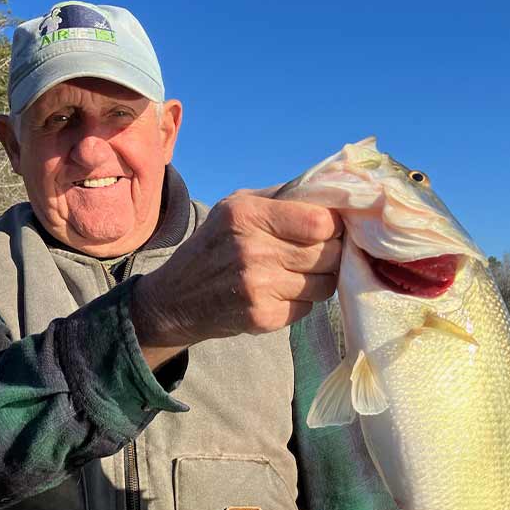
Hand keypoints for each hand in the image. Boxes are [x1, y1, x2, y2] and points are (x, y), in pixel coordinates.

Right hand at [131, 188, 343, 367]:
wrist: (176, 299)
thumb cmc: (213, 247)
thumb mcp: (234, 207)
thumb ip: (280, 197)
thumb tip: (330, 192)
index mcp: (247, 214)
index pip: (319, 222)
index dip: (334, 227)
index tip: (329, 230)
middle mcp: (252, 249)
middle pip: (327, 254)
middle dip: (330, 255)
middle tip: (315, 255)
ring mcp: (257, 286)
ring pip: (324, 284)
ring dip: (319, 281)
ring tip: (297, 275)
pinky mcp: (261, 317)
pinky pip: (307, 308)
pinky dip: (301, 303)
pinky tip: (280, 295)